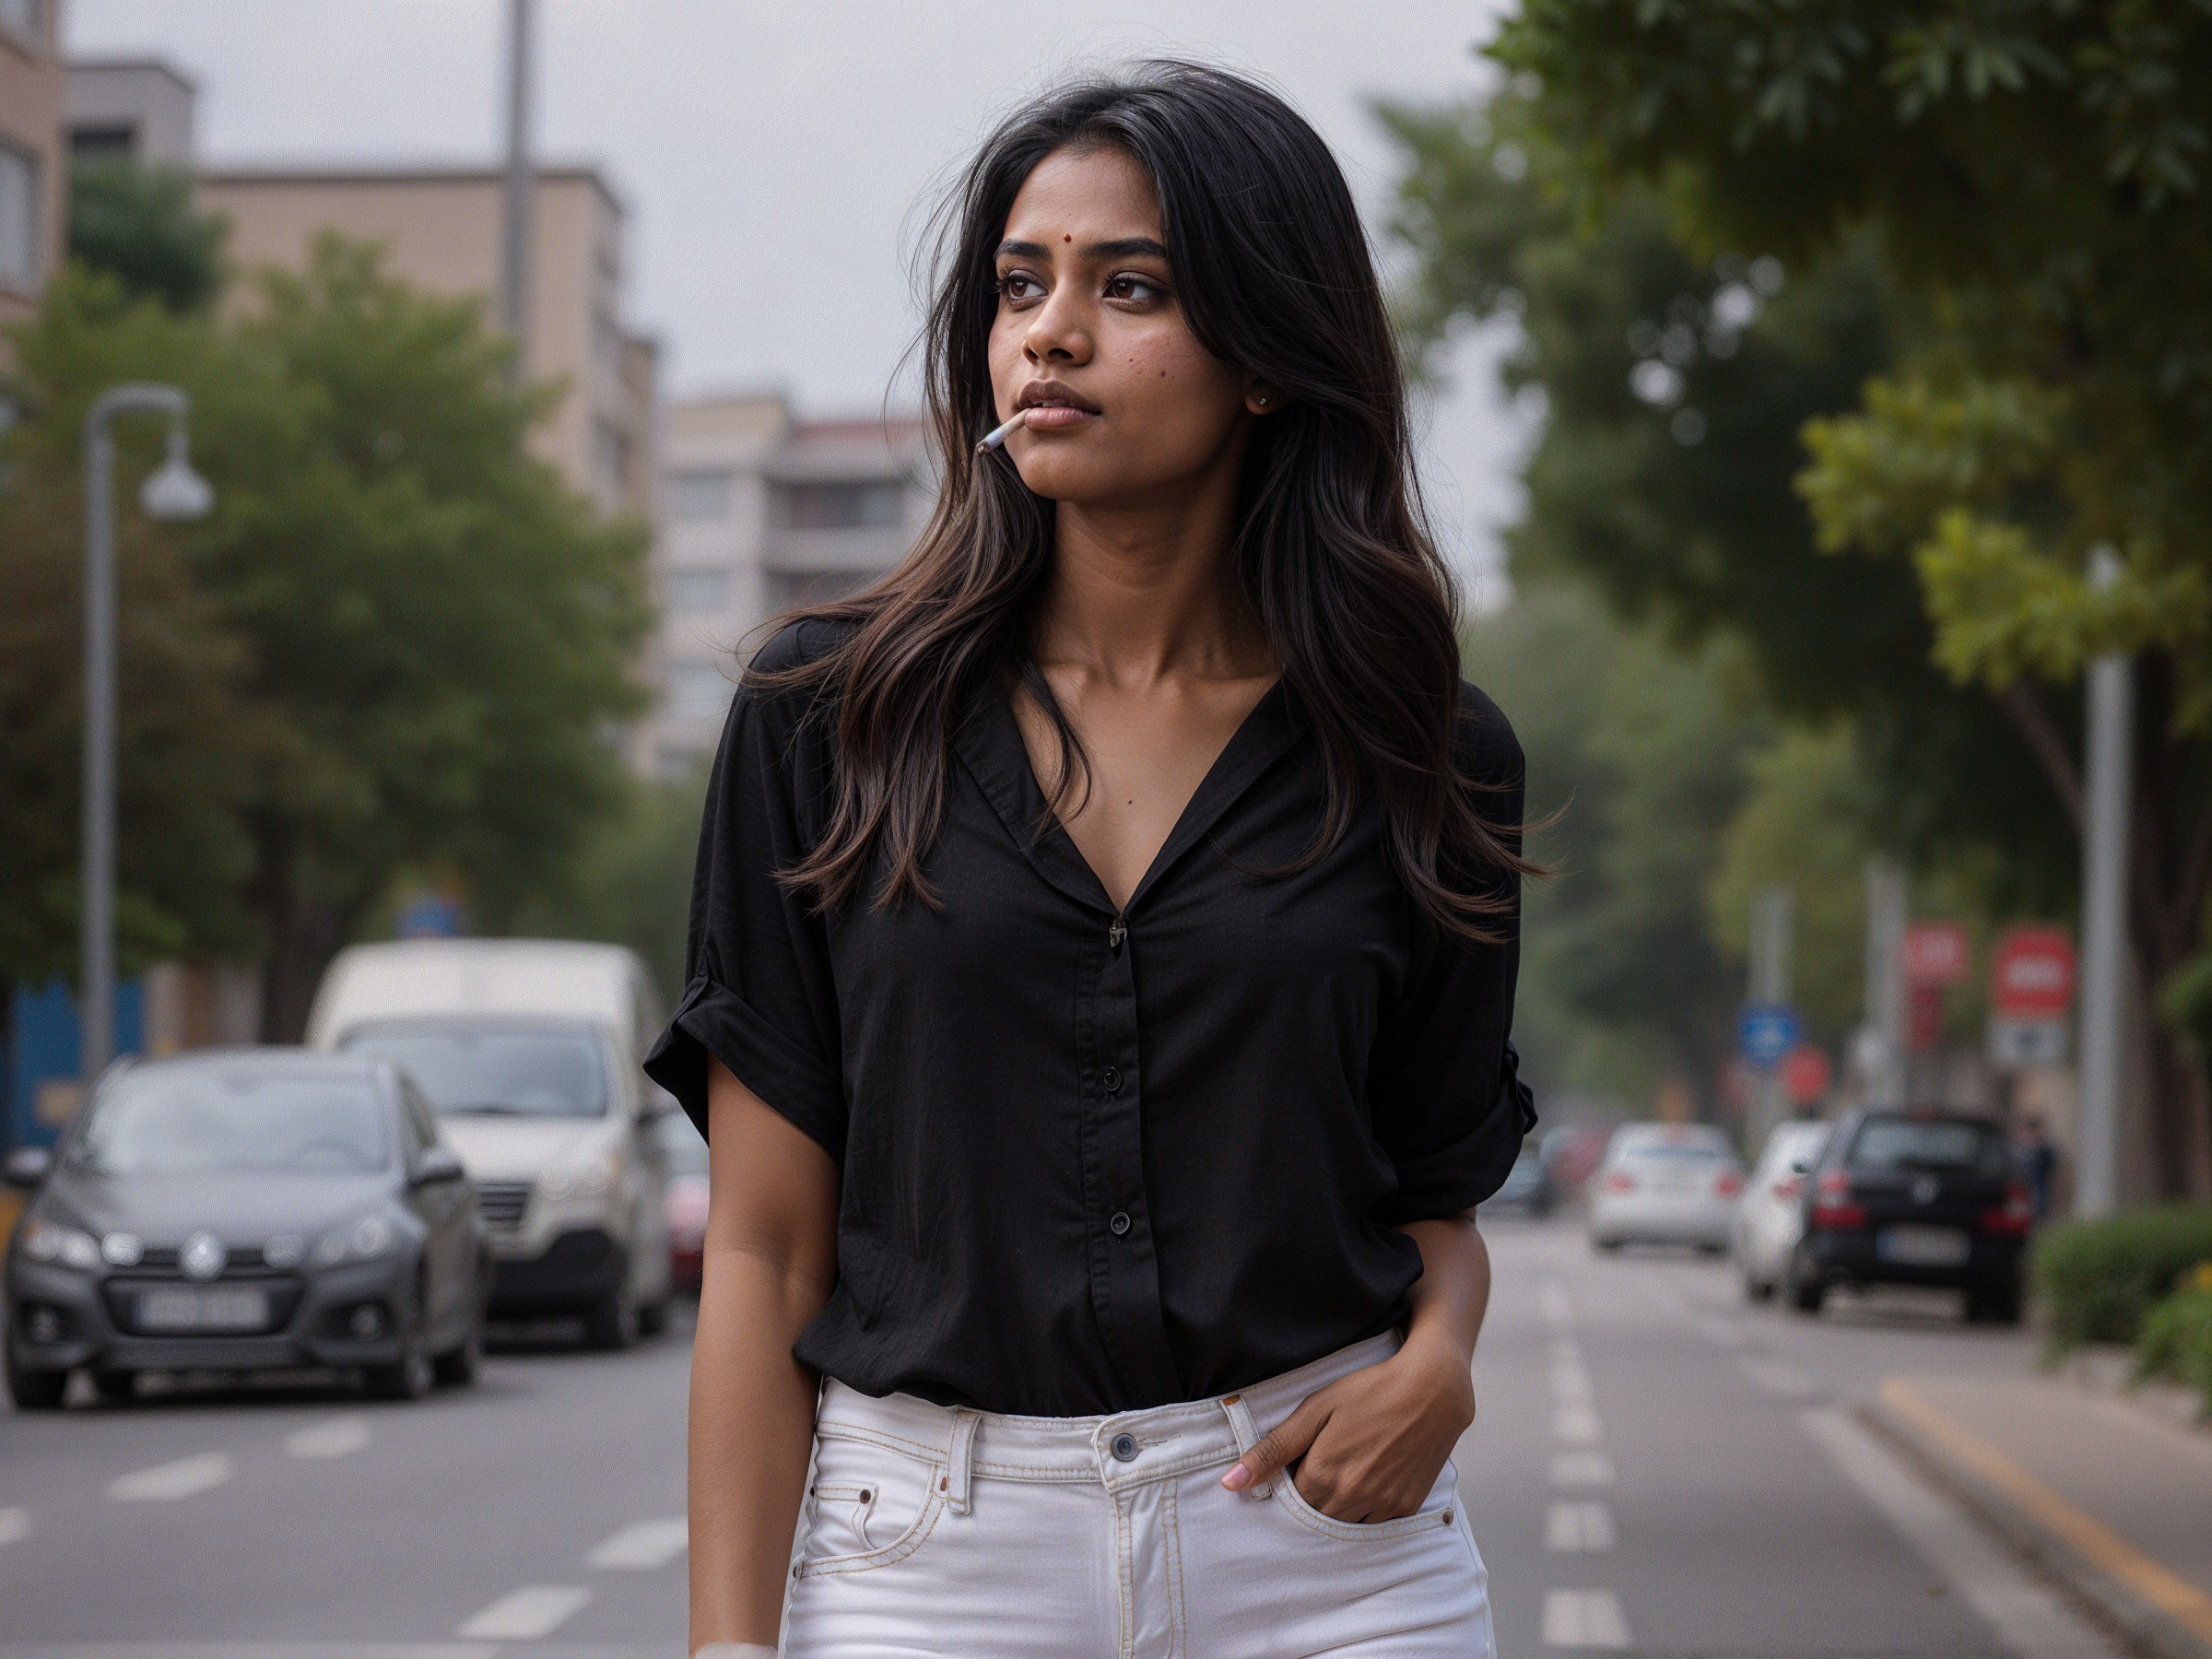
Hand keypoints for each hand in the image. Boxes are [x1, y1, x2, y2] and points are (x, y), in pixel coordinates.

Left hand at [1220, 1332, 1474, 1521]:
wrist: (1432, 1389)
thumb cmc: (1370, 1391)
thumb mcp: (1315, 1410)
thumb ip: (1272, 1449)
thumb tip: (1229, 1483)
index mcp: (1322, 1475)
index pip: (1289, 1500)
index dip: (1293, 1478)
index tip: (1304, 1455)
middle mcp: (1351, 1498)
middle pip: (1315, 1514)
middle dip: (1314, 1493)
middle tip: (1328, 1457)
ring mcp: (1382, 1505)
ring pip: (1344, 1522)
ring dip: (1340, 1503)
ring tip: (1351, 1463)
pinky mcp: (1406, 1506)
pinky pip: (1375, 1522)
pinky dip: (1367, 1506)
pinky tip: (1373, 1473)